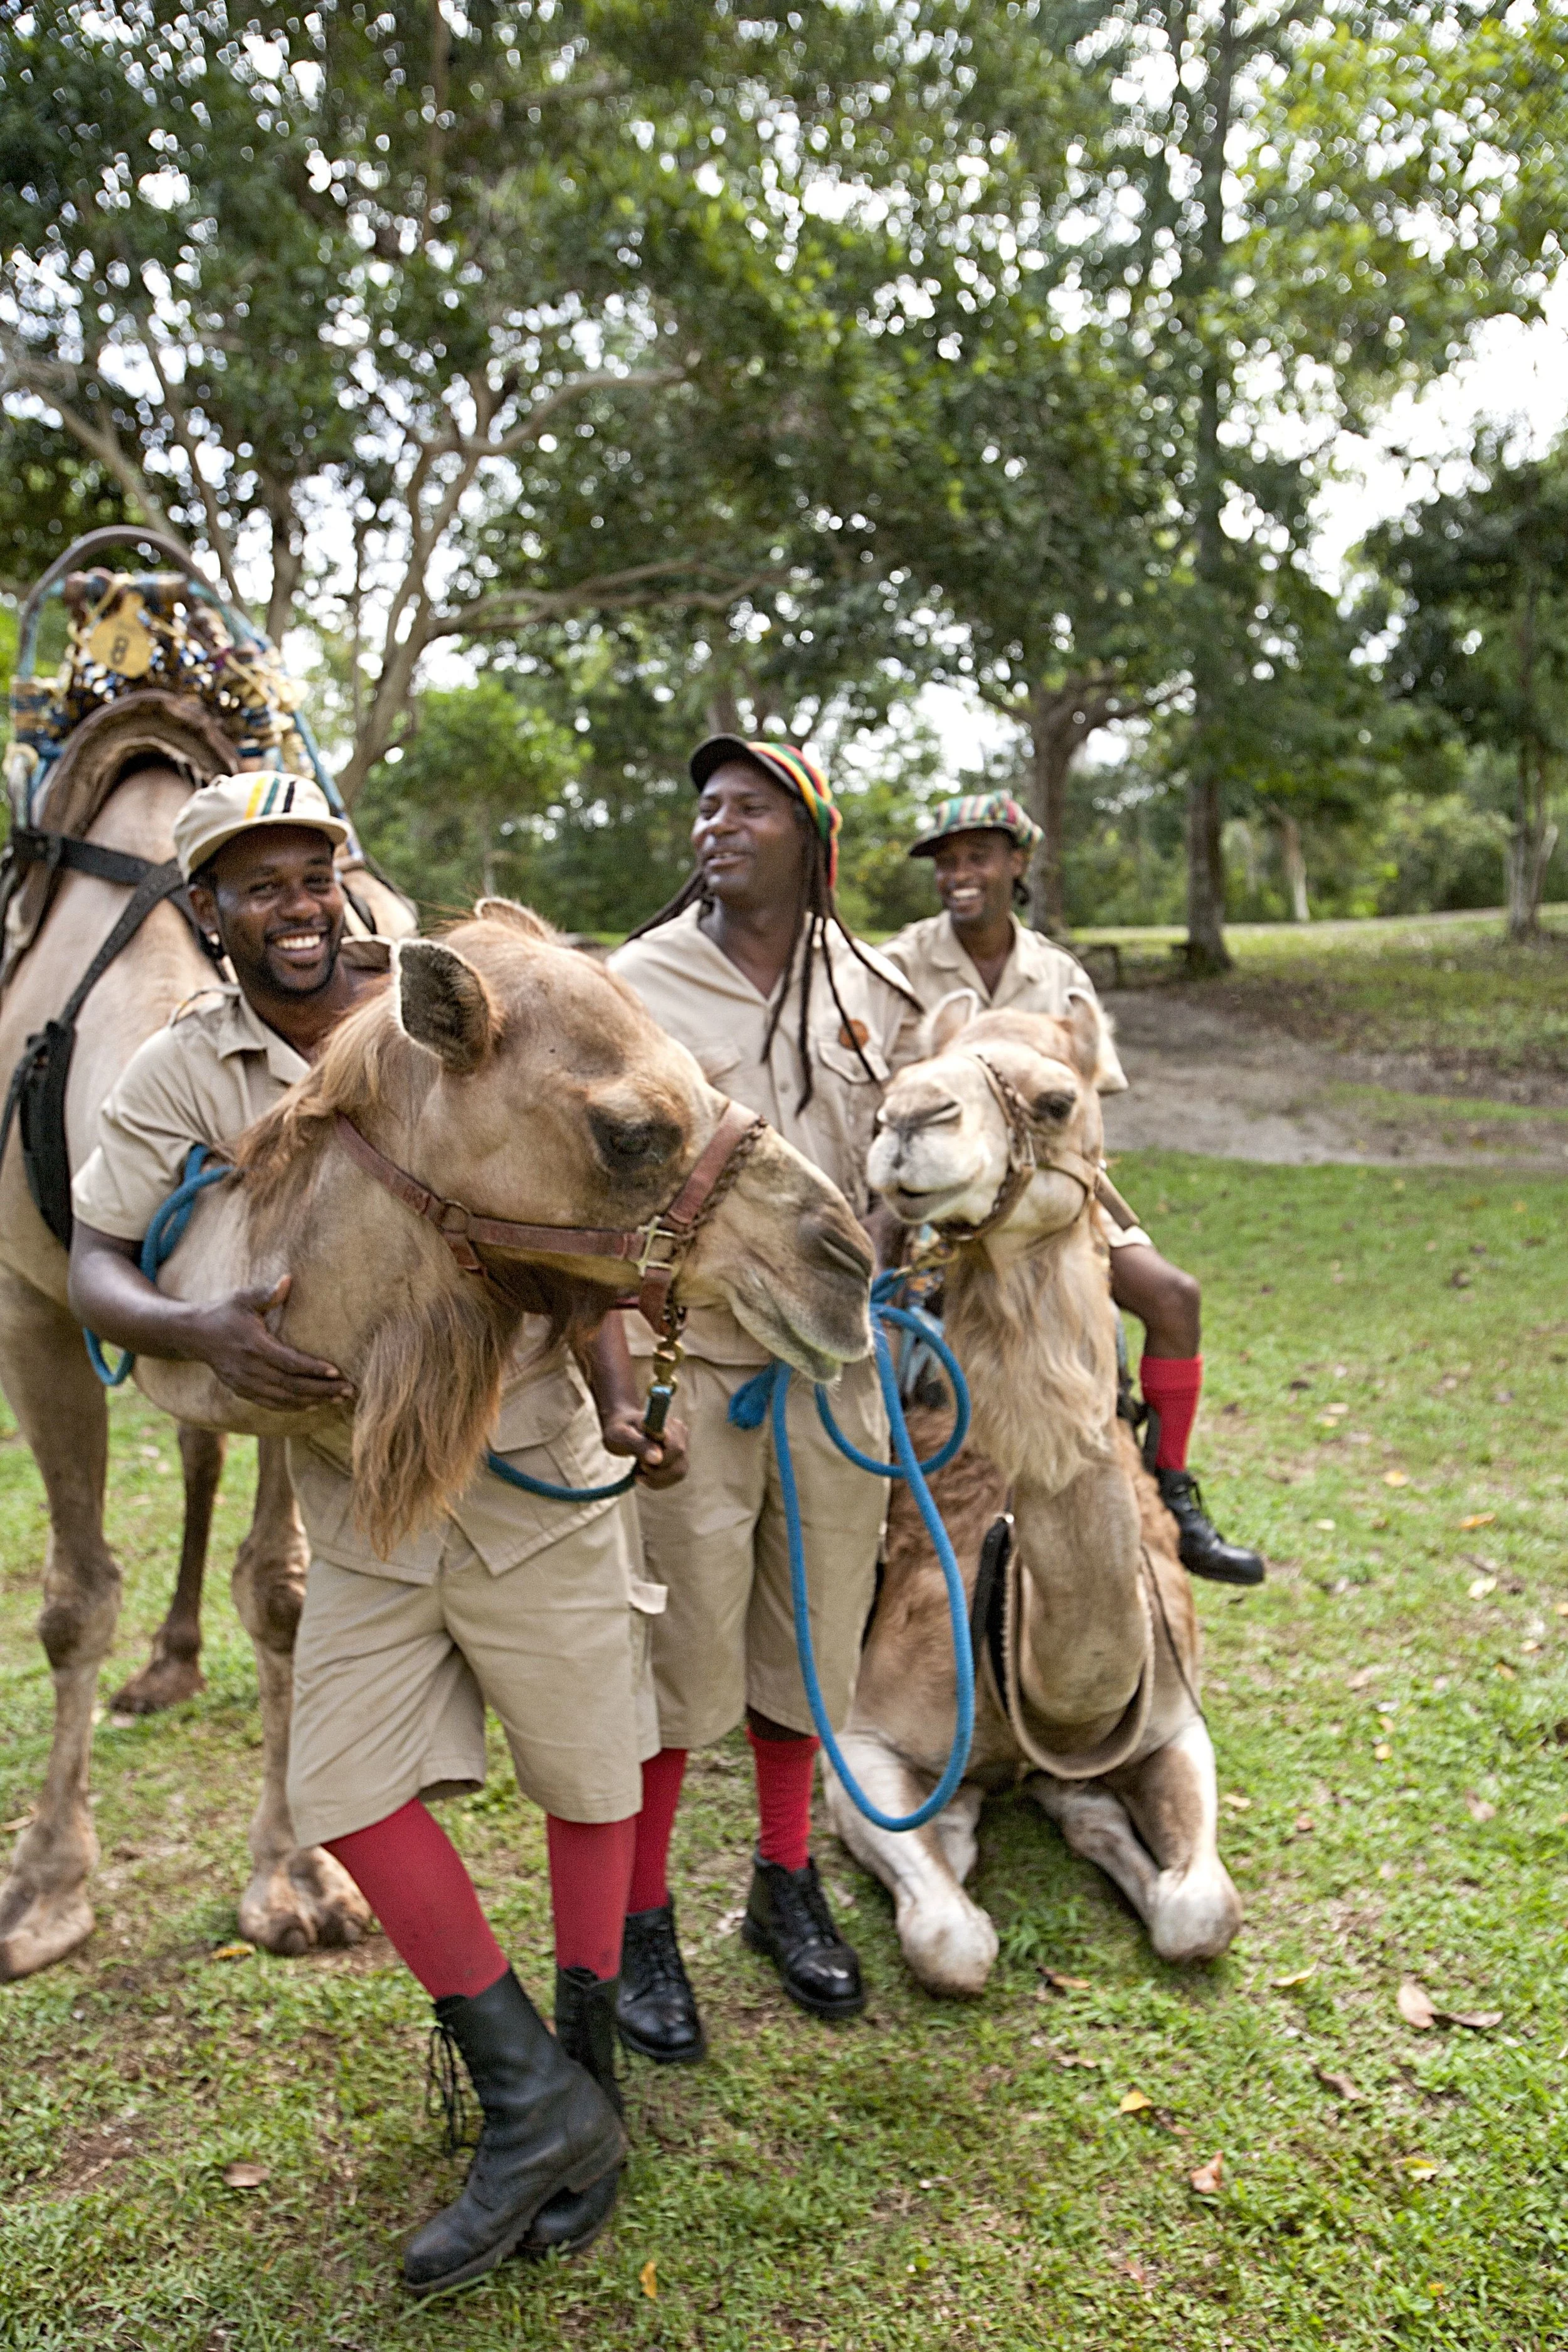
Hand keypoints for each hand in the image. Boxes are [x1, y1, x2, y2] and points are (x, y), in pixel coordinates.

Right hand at [188, 1275, 354, 1408]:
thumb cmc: (224, 1311)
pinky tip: (313, 1406)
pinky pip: (271, 1404)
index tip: (337, 1371)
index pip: (289, 1362)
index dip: (313, 1369)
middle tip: (348, 1390)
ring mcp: (244, 1383)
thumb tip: (288, 1279)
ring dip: (312, 1401)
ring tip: (338, 1399)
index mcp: (254, 1345)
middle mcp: (249, 1369)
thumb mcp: (242, 1298)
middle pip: (291, 1385)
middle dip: (321, 1389)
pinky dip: (293, 1408)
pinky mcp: (242, 1390)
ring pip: (283, 1399)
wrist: (195, 1335)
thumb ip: (266, 1293)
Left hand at [598, 1401, 689, 1489]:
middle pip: (678, 1463)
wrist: (624, 1429)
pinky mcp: (680, 1457)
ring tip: (640, 1470)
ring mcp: (683, 1445)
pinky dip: (658, 1481)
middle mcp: (680, 1432)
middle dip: (656, 1471)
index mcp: (666, 1422)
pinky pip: (676, 1476)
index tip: (641, 1462)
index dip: (662, 1459)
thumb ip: (639, 1444)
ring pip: (679, 1473)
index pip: (675, 1448)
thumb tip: (658, 1459)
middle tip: (638, 1464)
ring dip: (657, 1478)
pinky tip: (644, 1474)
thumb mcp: (621, 1435)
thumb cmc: (619, 1429)